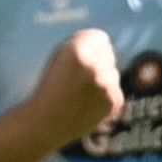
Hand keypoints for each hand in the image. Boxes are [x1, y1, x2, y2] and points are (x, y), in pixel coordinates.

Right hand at [27, 28, 124, 148]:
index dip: (90, 46)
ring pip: (113, 73)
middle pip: (108, 54)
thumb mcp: (56, 58)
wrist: (45, 123)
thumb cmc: (47, 90)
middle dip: (98, 62)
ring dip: (103, 80)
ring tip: (82, 93)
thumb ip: (79, 47)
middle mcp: (95, 65)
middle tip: (80, 77)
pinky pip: (116, 91)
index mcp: (76, 50)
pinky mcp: (114, 101)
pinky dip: (106, 97)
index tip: (82, 56)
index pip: (99, 37)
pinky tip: (89, 104)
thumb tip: (104, 44)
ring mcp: (107, 84)